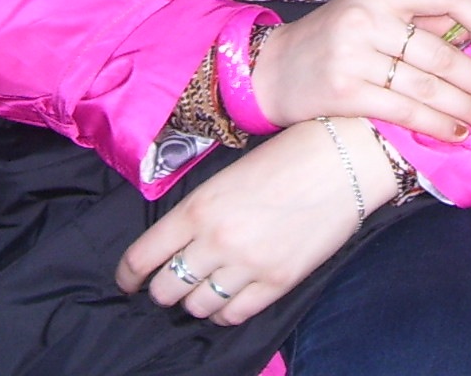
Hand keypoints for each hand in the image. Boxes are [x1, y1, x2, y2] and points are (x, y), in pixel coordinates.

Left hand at [116, 119, 393, 323]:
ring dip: (195, 300)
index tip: (128, 281)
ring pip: (197, 307)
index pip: (141, 258)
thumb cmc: (286, 155)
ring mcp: (248, 266)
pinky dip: (225, 311)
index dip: (127, 276)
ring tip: (204, 287)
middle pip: (166, 290)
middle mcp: (216, 241)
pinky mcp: (278, 282)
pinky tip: (229, 297)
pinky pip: (234, 315)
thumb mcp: (227, 175)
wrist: (343, 158)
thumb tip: (180, 241)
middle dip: (163, 288)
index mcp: (197, 208)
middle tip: (173, 281)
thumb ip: (199, 211)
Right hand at [251, 0, 470, 141]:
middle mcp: (369, 18)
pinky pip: (404, 111)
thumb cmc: (334, 39)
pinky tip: (457, 133)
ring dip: (469, 110)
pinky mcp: (345, 92)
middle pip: (443, 53)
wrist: (272, 67)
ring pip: (429, 87)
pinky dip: (437, 125)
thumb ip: (420, 21)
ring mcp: (354, 55)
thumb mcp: (372, 13)